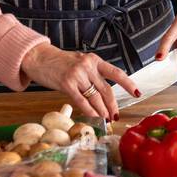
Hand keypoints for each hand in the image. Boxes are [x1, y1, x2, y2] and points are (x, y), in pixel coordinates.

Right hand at [20, 43, 138, 121]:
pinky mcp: (67, 84)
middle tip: (116, 115)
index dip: (128, 84)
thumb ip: (92, 74)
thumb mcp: (80, 62)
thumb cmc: (59, 62)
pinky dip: (89, 111)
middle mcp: (88, 66)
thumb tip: (103, 93)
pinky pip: (82, 101)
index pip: (116, 73)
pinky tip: (94, 116)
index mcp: (94, 60)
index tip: (137, 93)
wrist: (38, 57)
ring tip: (105, 118)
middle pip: (106, 89)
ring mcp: (78, 75)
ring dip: (102, 110)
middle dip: (113, 105)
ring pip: (95, 97)